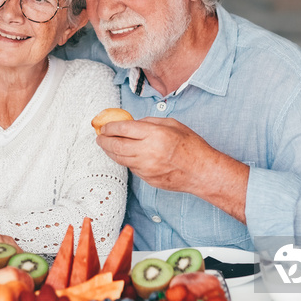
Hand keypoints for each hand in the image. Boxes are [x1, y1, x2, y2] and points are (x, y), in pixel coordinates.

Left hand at [96, 117, 248, 222]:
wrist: (201, 171)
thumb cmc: (192, 146)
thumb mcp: (173, 124)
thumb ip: (151, 122)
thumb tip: (133, 123)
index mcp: (154, 134)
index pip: (123, 128)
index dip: (110, 126)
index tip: (105, 126)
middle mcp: (147, 151)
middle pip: (116, 145)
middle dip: (104, 140)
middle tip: (99, 137)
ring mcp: (146, 167)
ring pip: (119, 158)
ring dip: (109, 151)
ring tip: (105, 145)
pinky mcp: (147, 178)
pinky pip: (130, 167)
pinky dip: (124, 160)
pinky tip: (123, 155)